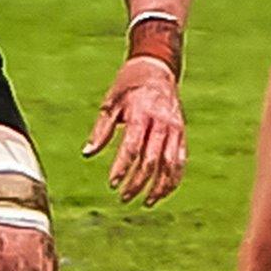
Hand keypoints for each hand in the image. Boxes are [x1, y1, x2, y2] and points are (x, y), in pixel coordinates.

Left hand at [83, 56, 185, 204]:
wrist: (156, 68)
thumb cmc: (128, 86)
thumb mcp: (110, 103)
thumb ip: (100, 130)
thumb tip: (87, 154)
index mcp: (141, 114)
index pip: (132, 147)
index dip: (122, 167)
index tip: (112, 183)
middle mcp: (162, 123)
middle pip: (151, 160)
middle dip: (137, 182)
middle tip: (122, 196)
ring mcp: (175, 129)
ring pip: (170, 165)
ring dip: (159, 187)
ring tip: (145, 202)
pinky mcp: (182, 133)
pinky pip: (180, 161)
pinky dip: (173, 179)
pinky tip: (162, 192)